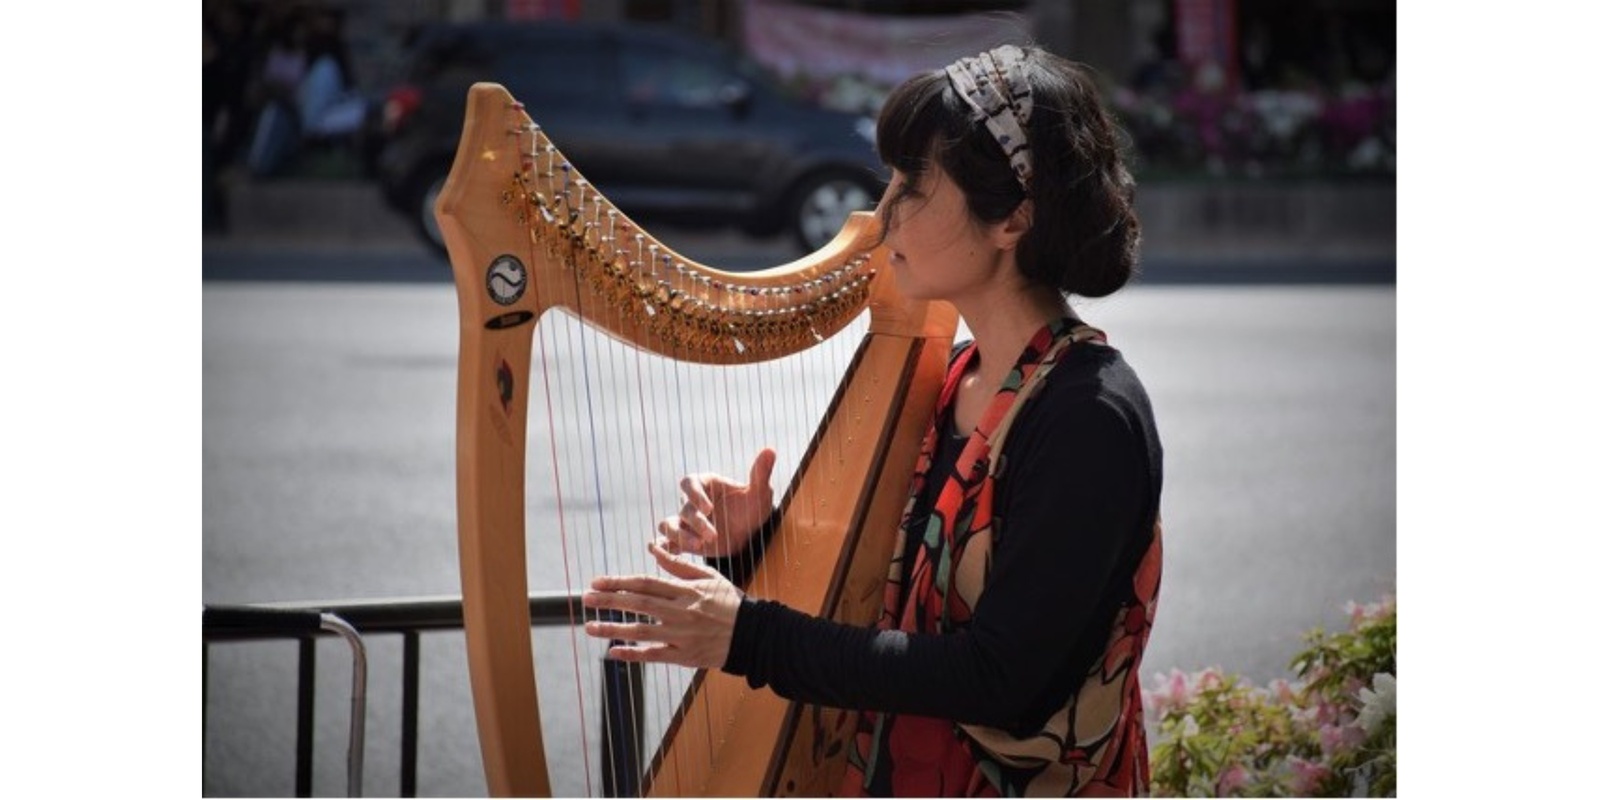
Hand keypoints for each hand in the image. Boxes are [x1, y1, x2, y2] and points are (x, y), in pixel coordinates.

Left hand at [581, 540, 742, 667]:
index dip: (618, 582)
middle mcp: (681, 611)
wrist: (754, 634)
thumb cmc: (729, 602)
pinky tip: (613, 652)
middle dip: (609, 601)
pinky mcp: (685, 655)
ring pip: (641, 631)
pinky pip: (654, 655)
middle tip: (585, 599)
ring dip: (613, 628)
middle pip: (638, 604)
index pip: (645, 583)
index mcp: (685, 590)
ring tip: (590, 626)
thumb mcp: (708, 577)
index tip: (596, 582)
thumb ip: (678, 565)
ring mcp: (682, 635)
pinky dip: (633, 654)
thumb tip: (653, 548)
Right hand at [658, 447, 776, 556]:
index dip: (695, 495)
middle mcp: (692, 502)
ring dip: (678, 536)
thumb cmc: (752, 508)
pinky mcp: (685, 540)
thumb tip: (770, 450)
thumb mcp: (760, 493)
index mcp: (705, 484)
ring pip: (668, 525)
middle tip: (713, 536)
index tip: (708, 508)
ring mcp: (686, 522)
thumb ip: (761, 473)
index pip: (690, 483)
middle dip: (696, 523)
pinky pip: (667, 543)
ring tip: (698, 547)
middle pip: (683, 509)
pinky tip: (666, 556)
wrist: (750, 534)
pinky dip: (663, 548)